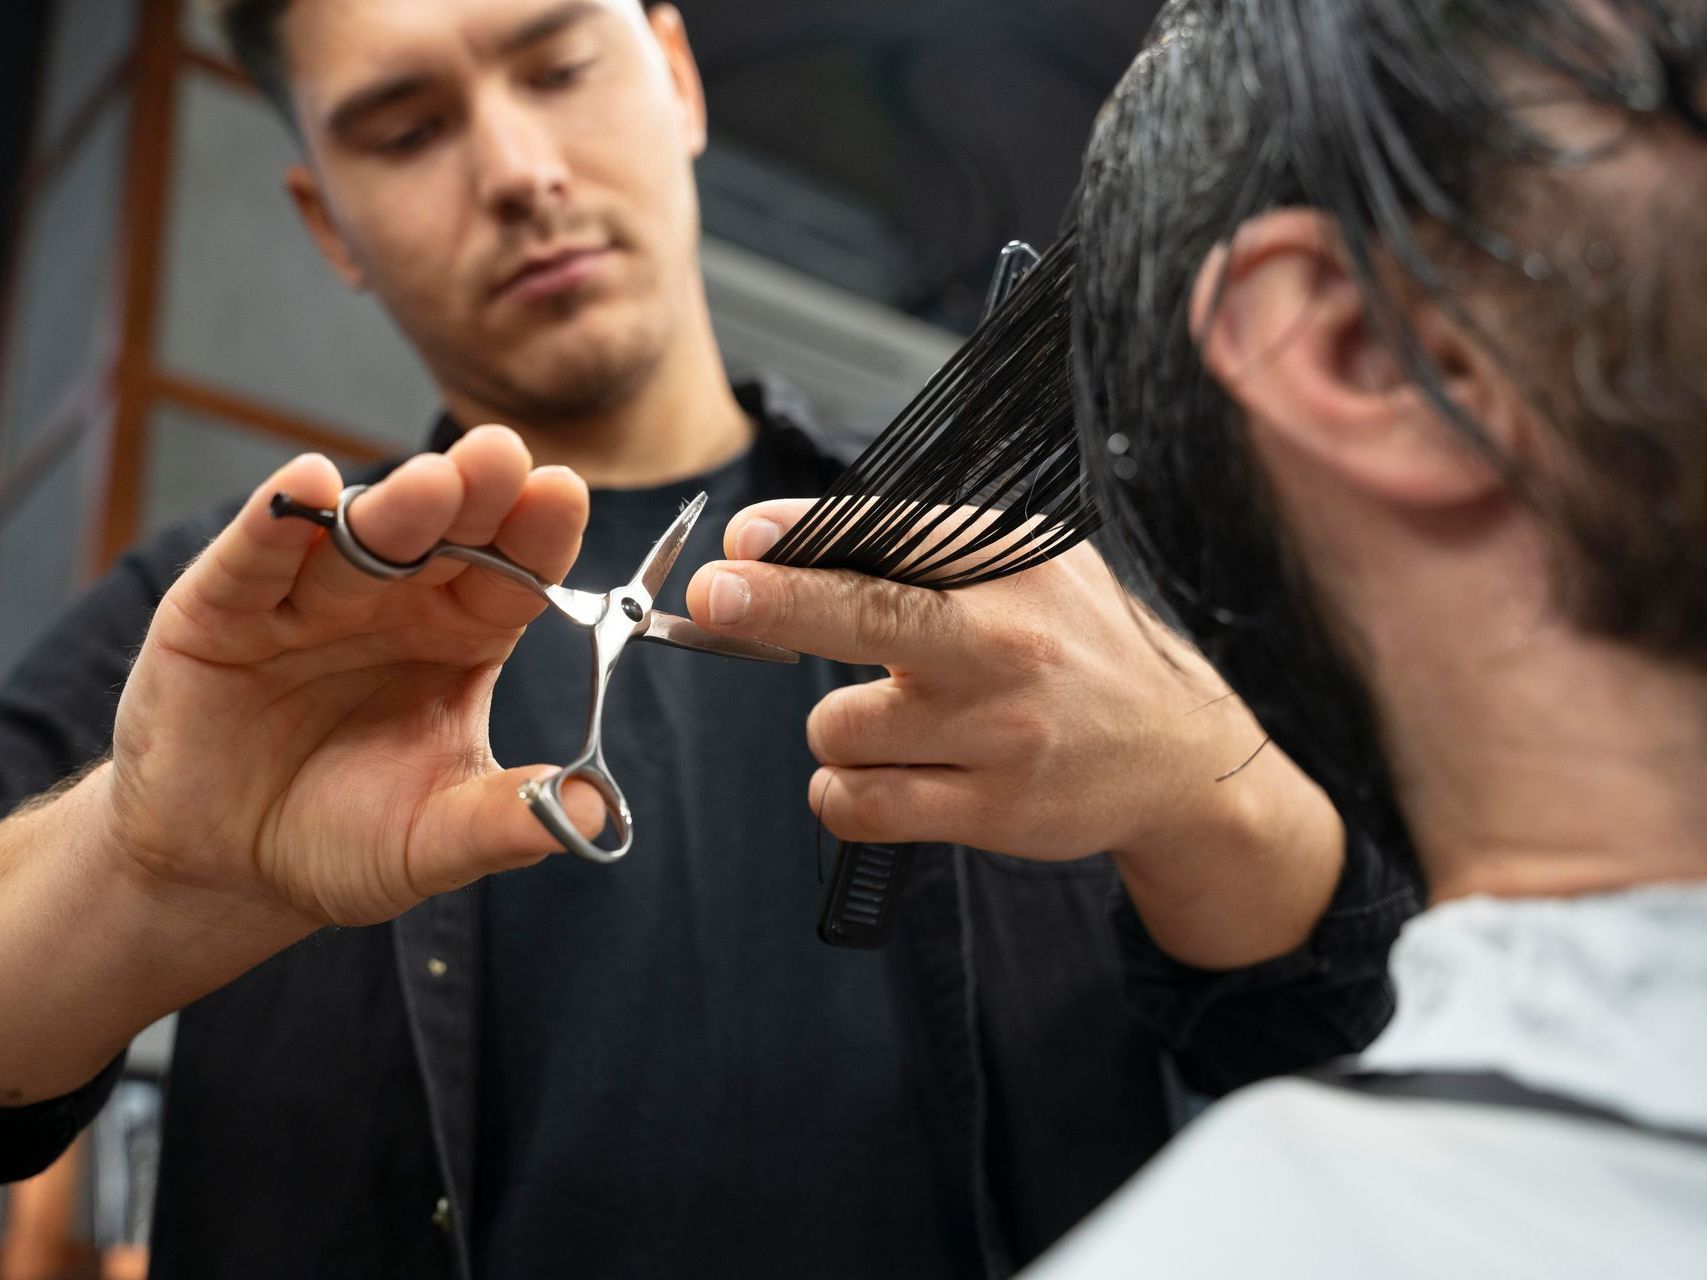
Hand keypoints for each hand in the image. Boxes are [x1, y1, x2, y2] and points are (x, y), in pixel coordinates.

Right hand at [103, 425, 601, 928]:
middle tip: (502, 457)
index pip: (513, 570)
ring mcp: (309, 598)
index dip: (538, 531)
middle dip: (474, 494)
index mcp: (464, 632)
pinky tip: (306, 483)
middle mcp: (395, 600)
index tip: (564, 493)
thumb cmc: (345, 838)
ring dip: (393, 507)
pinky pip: (254, 561)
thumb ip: (504, 822)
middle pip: (443, 534)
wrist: (227, 869)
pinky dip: (275, 523)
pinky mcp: (222, 611)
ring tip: (430, 483)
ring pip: (355, 539)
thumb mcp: (435, 841)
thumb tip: (594, 815)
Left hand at [685, 501, 1344, 968]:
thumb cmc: (1077, 649)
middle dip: (777, 602)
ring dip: (837, 728)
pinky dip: (840, 793)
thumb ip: (922, 550)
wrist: (1179, 757)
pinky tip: (870, 777)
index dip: (806, 533)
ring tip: (890, 723)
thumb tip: (781, 541)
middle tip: (713, 598)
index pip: (896, 533)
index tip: (744, 536)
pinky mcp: (991, 809)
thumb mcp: (1029, 569)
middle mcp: (1008, 642)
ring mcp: (1000, 732)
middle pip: (867, 614)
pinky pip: (860, 805)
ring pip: (841, 726)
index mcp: (1014, 565)